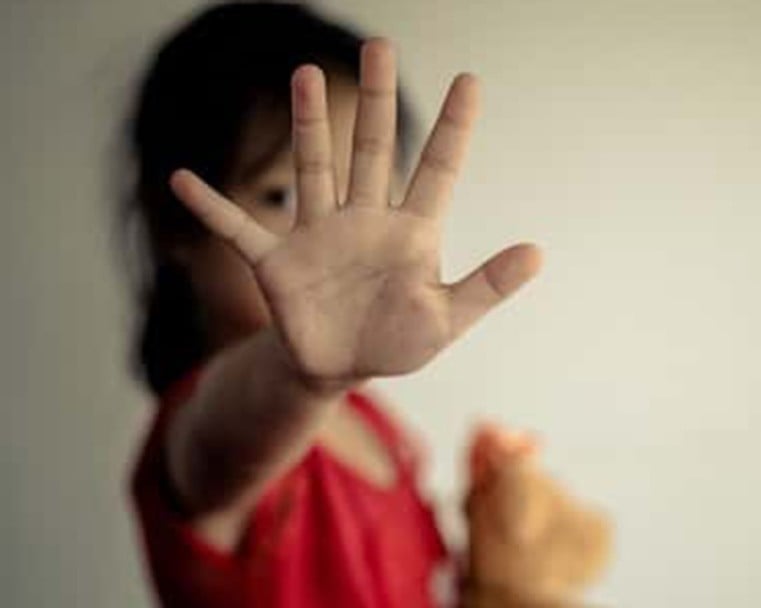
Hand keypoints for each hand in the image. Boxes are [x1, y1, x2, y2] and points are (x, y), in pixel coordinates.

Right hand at [170, 39, 542, 390]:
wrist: (339, 367)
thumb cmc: (397, 341)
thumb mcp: (448, 318)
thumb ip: (488, 285)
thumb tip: (539, 252)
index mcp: (411, 232)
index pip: (439, 169)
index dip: (455, 128)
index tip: (471, 80)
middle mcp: (365, 219)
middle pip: (374, 149)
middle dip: (378, 100)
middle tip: (379, 45)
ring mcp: (319, 233)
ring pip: (315, 168)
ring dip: (310, 124)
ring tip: (307, 74)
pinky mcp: (278, 261)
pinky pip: (238, 230)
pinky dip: (210, 208)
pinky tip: (181, 180)